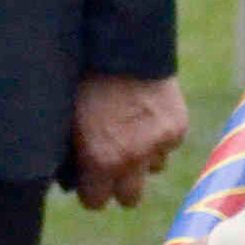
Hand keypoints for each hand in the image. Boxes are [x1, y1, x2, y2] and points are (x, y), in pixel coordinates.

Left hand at [71, 74, 191, 212]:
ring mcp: (159, 143)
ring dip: (143, 158)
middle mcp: (133, 158)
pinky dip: (159, 135)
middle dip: (118, 184)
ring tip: (129, 130)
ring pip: (153, 170)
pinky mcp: (178, 126)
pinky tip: (145, 113)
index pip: (95, 203)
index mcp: (101, 159)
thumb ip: (70, 153)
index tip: (86, 177)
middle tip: (109, 162)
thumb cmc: (82, 77)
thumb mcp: (66, 119)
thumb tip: (68, 177)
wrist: (121, 41)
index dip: (89, 189)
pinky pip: (168, 145)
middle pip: (129, 199)